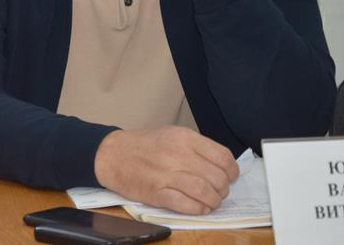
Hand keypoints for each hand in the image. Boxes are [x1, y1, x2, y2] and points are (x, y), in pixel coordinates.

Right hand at [94, 126, 238, 214]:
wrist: (111, 154)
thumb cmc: (143, 146)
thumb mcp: (171, 134)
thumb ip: (196, 147)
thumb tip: (220, 165)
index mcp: (184, 138)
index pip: (223, 157)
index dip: (231, 172)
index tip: (228, 177)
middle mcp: (178, 154)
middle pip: (217, 177)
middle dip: (223, 189)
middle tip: (218, 192)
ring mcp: (167, 174)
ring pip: (205, 192)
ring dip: (213, 201)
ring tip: (209, 201)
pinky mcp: (157, 192)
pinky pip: (186, 204)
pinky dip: (197, 209)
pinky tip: (198, 207)